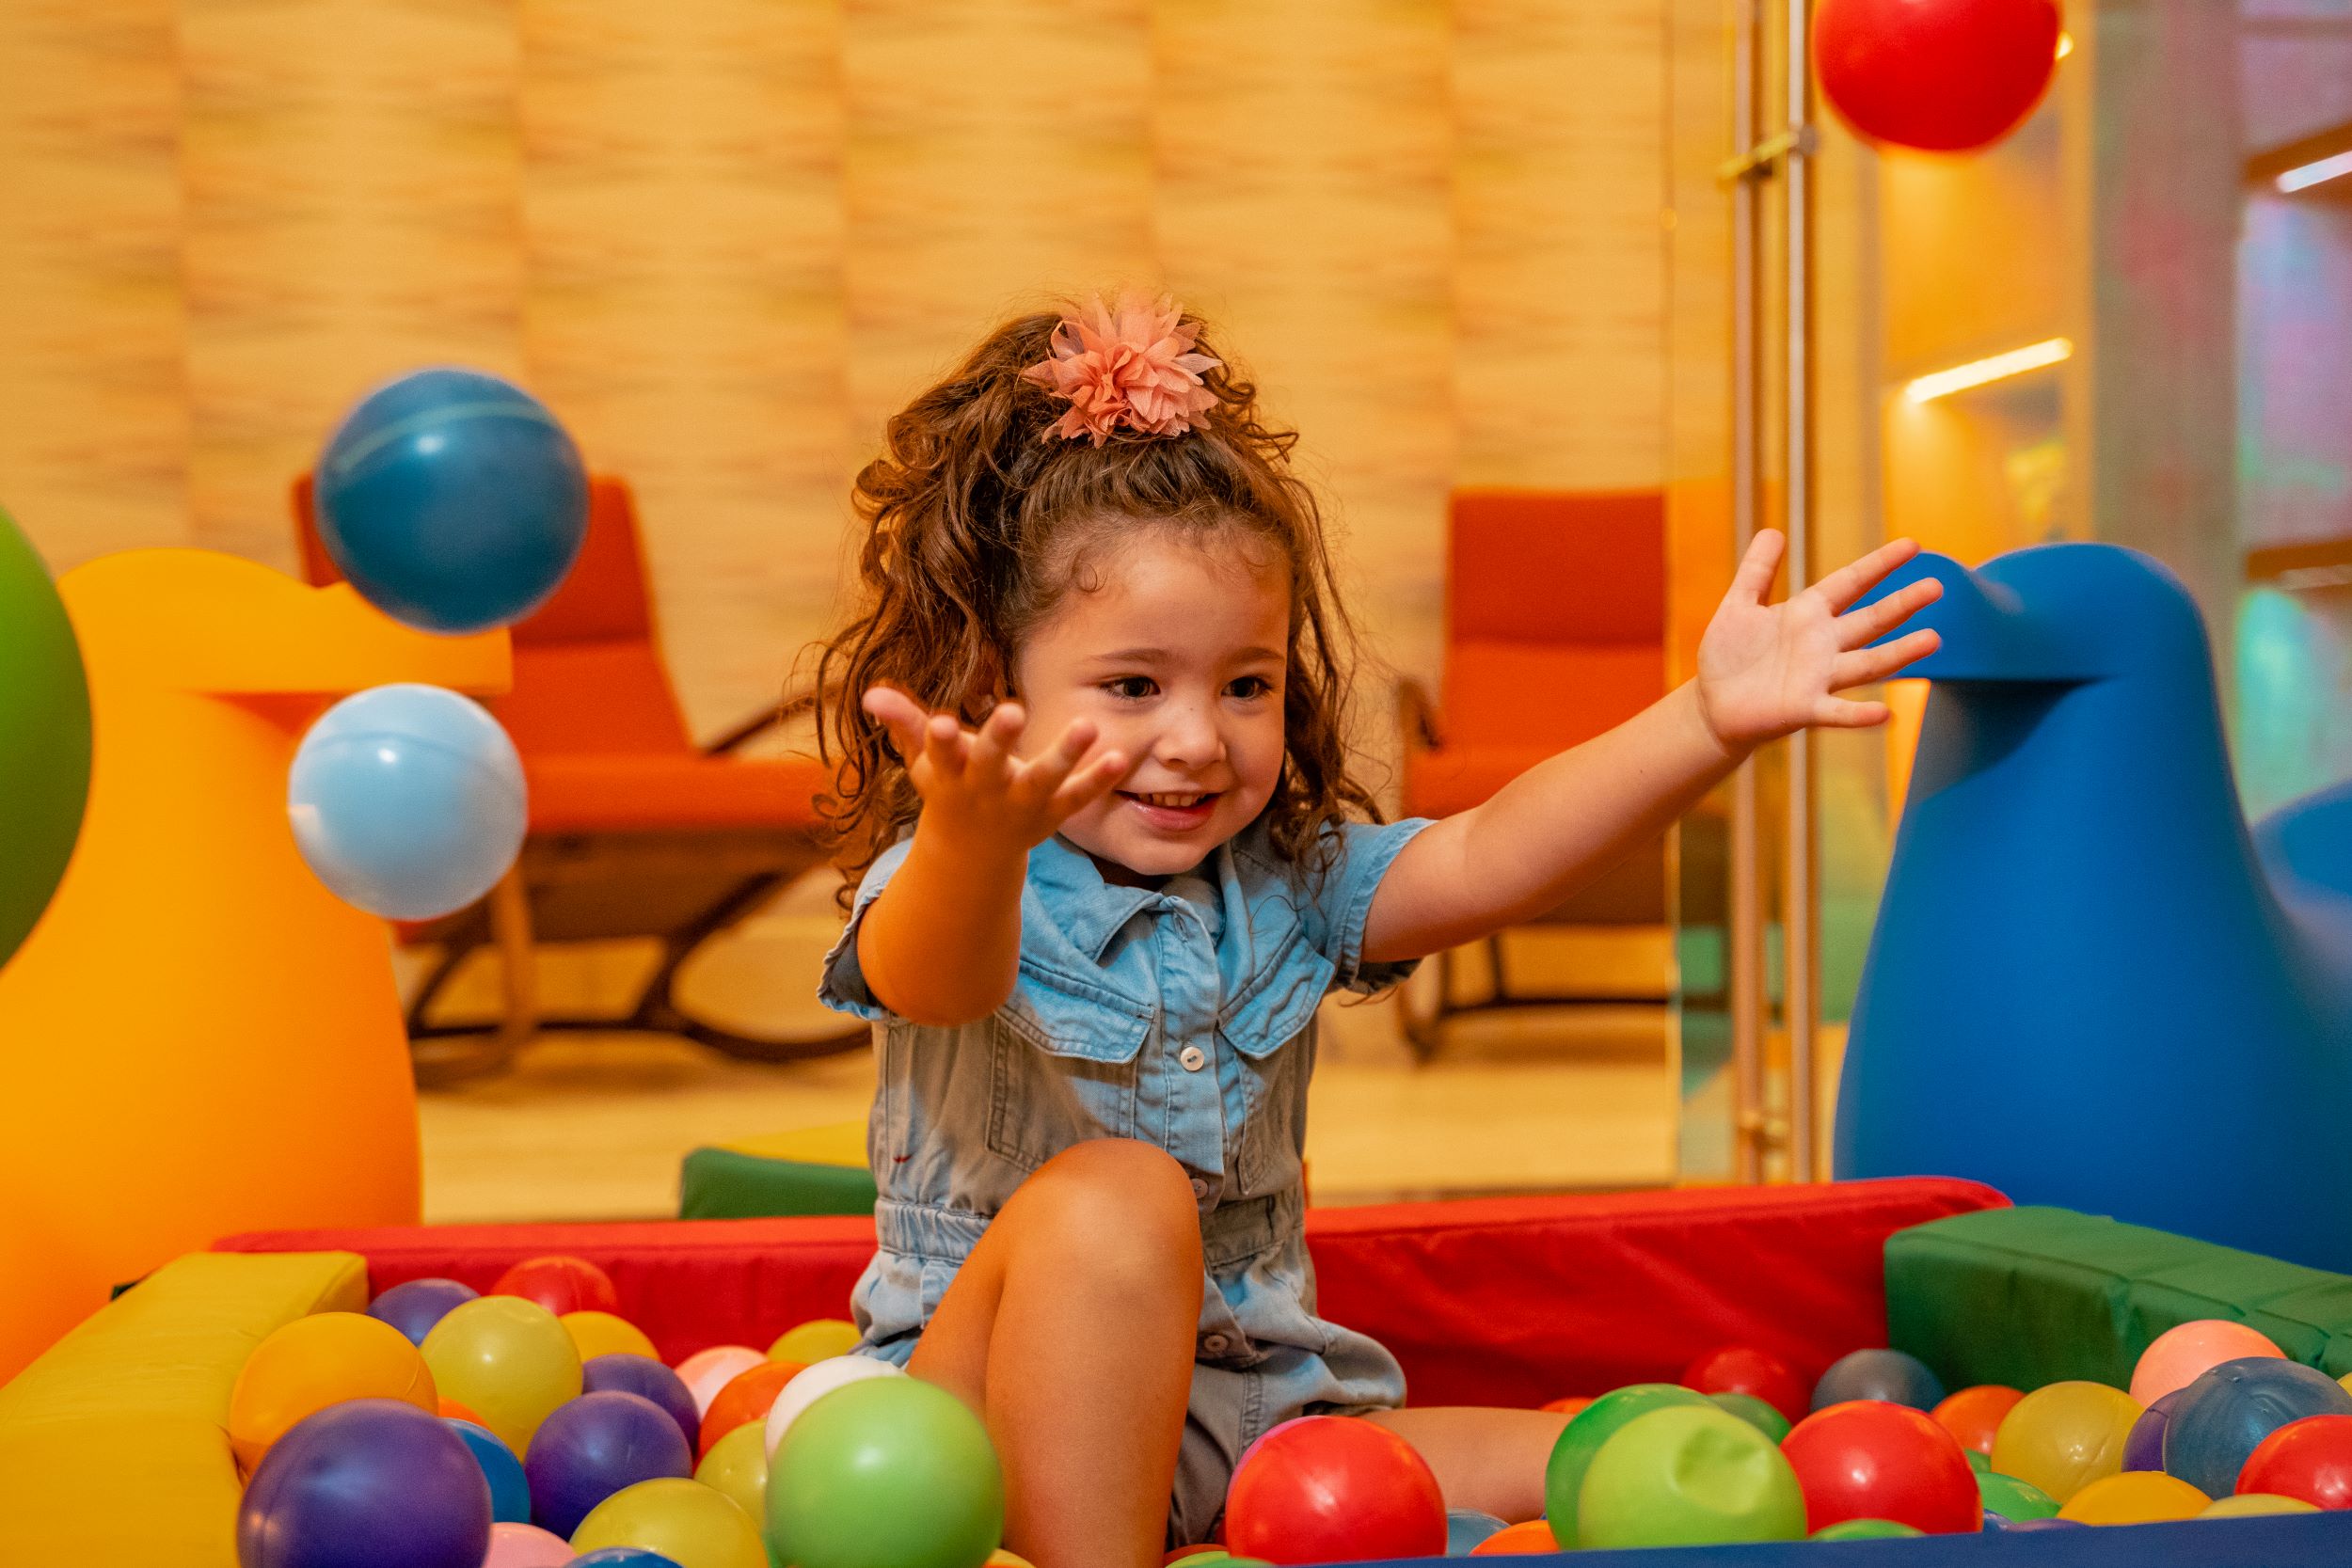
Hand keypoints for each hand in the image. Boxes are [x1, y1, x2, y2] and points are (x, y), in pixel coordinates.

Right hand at [861, 687, 1127, 857]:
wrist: (971, 855)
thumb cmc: (947, 790)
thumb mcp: (923, 761)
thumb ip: (904, 725)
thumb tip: (872, 692)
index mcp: (950, 775)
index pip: (941, 755)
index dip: (940, 741)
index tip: (941, 722)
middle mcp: (985, 790)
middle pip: (991, 764)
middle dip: (999, 740)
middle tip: (1011, 711)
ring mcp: (1021, 804)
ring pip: (1043, 779)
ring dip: (1065, 753)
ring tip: (1089, 725)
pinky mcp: (1051, 813)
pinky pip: (1077, 797)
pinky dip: (1098, 780)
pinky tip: (1121, 756)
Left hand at [1695, 531, 1942, 750]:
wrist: (1711, 705)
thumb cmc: (1729, 655)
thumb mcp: (1739, 605)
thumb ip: (1757, 571)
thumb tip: (1772, 530)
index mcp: (1809, 613)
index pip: (1851, 582)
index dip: (1879, 564)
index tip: (1912, 545)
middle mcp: (1823, 644)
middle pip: (1871, 621)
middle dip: (1902, 604)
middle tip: (1937, 587)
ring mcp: (1818, 678)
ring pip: (1867, 664)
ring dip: (1899, 653)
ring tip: (1933, 640)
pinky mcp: (1804, 709)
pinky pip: (1837, 713)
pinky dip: (1859, 715)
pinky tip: (1884, 714)